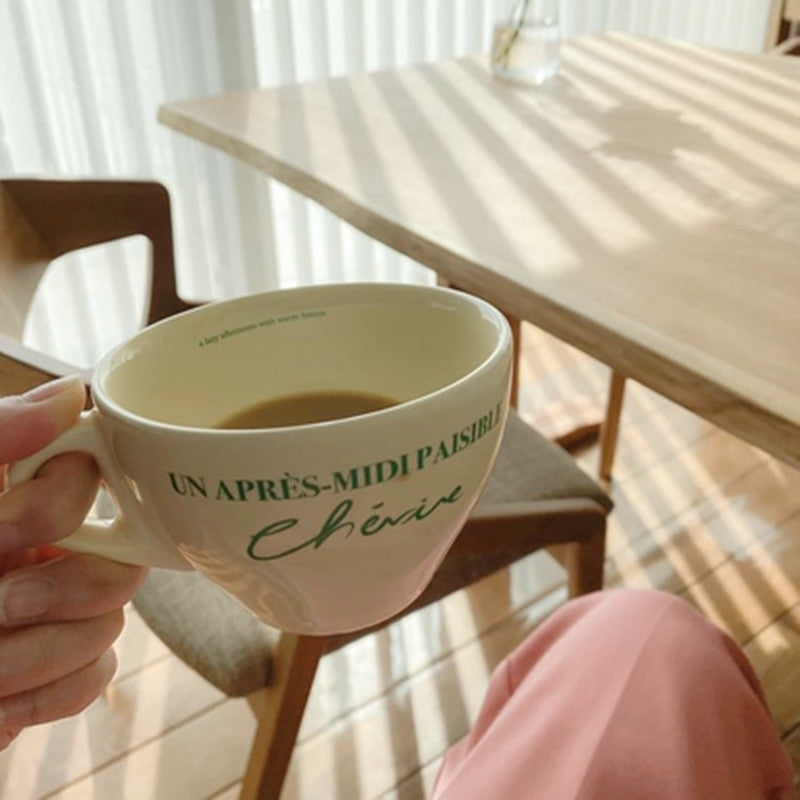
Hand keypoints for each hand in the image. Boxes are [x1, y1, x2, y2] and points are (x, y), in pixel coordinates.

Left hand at [0, 376, 146, 747]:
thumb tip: (71, 395)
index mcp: (15, 498)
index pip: (93, 481)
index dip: (56, 508)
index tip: (1, 528)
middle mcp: (42, 551)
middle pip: (122, 563)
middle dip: (58, 591)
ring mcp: (49, 614)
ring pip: (109, 626)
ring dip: (39, 655)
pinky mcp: (48, 673)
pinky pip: (94, 678)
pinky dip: (47, 694)